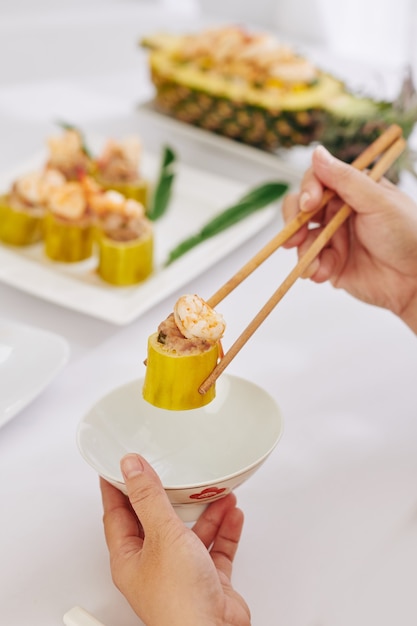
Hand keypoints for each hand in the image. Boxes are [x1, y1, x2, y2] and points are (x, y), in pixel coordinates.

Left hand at [100, 454, 250, 625]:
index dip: (118, 488)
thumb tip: (131, 468)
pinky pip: (215, 548)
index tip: (120, 467)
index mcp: (130, 557)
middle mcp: (153, 566)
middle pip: (157, 521)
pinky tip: (231, 514)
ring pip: (190, 533)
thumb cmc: (179, 601)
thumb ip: (149, 498)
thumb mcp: (162, 535)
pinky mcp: (207, 580)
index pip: (117, 514)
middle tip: (171, 472)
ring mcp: (181, 573)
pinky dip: (224, 529)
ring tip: (215, 491)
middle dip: (169, 496)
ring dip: (204, 512)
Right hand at [282, 145, 416, 332]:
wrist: (415, 279)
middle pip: (300, 208)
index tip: (310, 204)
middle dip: (294, 221)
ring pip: (300, 237)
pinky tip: (323, 274)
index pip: (317, 180)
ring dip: (302, 250)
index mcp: (352, 190)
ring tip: (314, 264)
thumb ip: (345, 179)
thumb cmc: (408, 235)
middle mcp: (338, 211)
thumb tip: (317, 152)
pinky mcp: (330, 263)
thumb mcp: (378, 202)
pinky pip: (308, 261)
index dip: (308, 190)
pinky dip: (311, 268)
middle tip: (294, 236)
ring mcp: (333, 237)